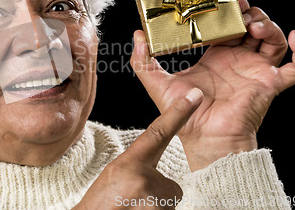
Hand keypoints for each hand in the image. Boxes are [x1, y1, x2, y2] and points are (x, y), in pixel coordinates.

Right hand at [75, 91, 202, 208]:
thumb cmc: (100, 206)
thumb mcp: (115, 179)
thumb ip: (138, 171)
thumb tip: (161, 182)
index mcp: (128, 164)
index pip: (158, 133)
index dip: (177, 113)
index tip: (194, 96)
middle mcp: (142, 178)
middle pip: (171, 188)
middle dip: (158, 197)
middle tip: (132, 203)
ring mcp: (151, 199)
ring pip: (169, 205)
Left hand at [130, 0, 294, 170]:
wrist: (204, 137)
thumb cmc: (183, 114)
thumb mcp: (156, 82)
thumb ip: (143, 60)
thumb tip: (137, 34)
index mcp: (216, 57)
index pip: (226, 26)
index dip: (226, 11)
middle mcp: (238, 60)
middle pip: (252, 27)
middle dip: (248, 12)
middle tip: (238, 4)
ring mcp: (256, 71)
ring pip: (274, 40)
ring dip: (269, 26)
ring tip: (253, 23)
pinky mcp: (270, 84)